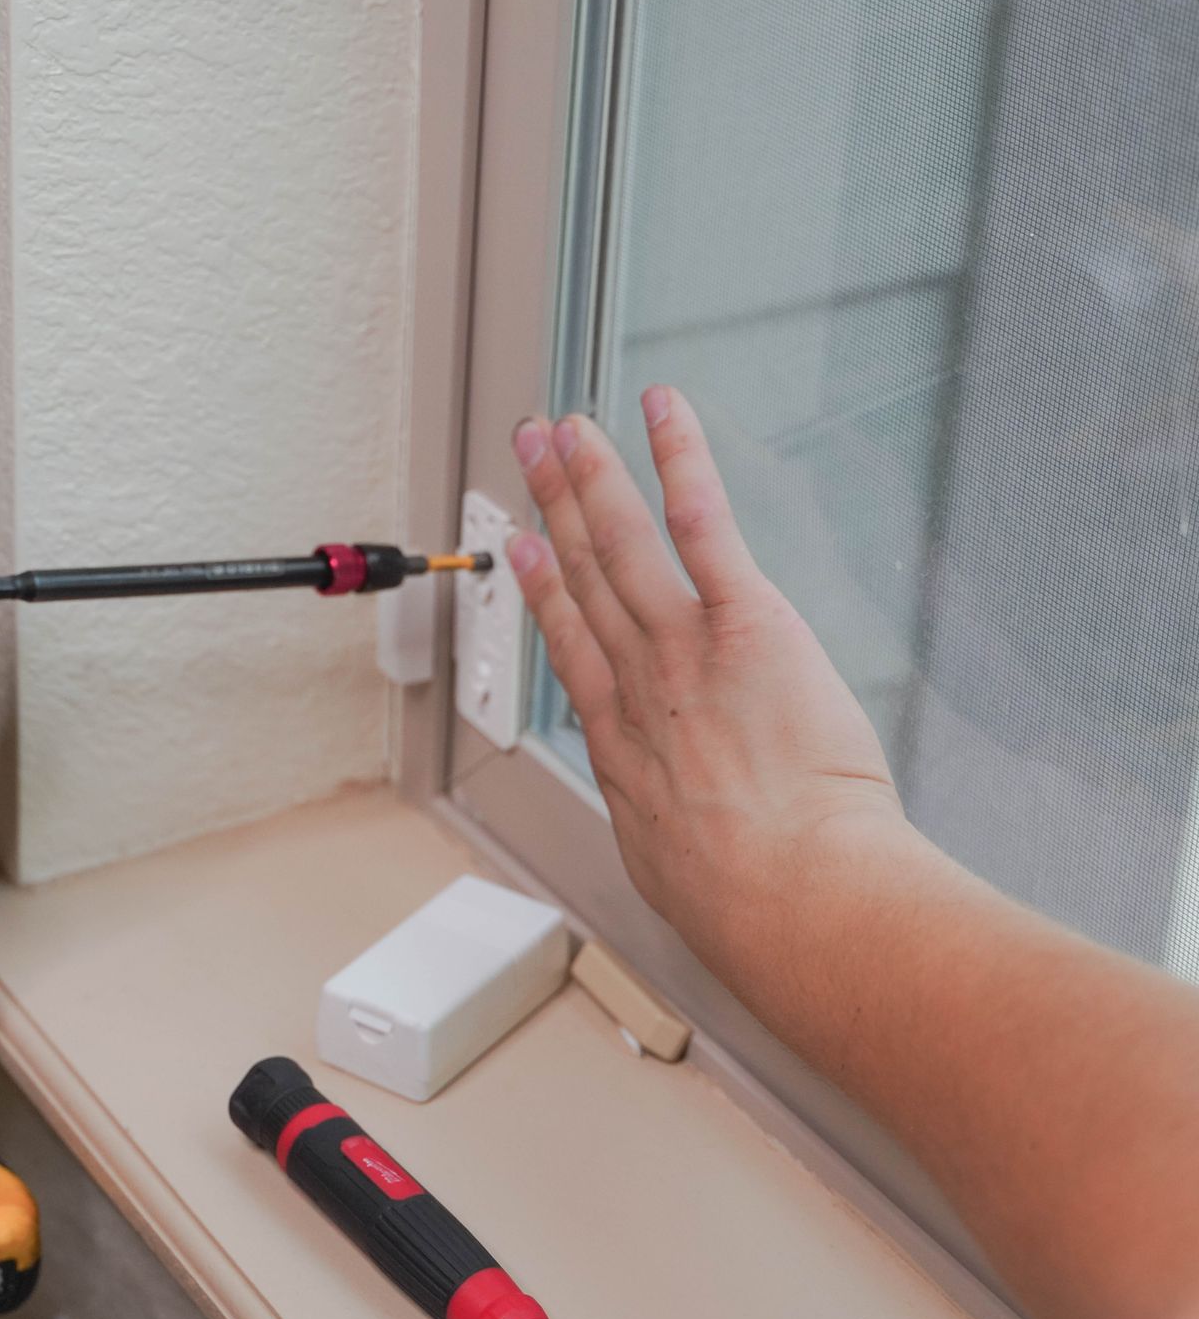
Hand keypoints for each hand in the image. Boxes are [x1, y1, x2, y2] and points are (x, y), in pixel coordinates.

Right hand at [506, 389, 906, 996]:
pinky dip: (680, 460)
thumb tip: (698, 857)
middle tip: (531, 455)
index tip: (528, 551)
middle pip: (585, 579)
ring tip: (570, 427)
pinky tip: (662, 412)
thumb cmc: (752, 906)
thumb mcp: (685, 877)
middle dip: (553, 507)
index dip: (547, 591)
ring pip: (623, 544)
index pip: (576, 651)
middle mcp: (641, 687)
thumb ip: (682, 842)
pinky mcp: (745, 621)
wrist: (791, 895)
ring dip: (592, 475)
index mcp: (625, 750)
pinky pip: (704, 524)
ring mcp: (684, 649)